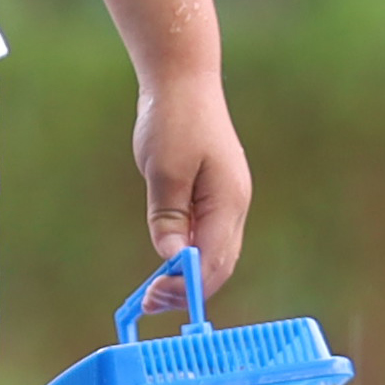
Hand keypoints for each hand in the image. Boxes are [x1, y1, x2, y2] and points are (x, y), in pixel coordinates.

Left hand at [128, 68, 250, 312]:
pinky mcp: (215, 195)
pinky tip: (167, 263)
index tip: (154, 297)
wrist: (183, 81)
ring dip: (189, 276)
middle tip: (150, 303)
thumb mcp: (164, 170)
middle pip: (219, 264)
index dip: (186, 286)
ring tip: (154, 292)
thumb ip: (168, 216)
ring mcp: (227, 201)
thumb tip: (171, 258)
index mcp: (228, 201)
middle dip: (188, 289)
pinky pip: (207, 236)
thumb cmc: (174, 120)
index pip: (213, 261)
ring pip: (215, 253)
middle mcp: (234, 206)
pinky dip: (189, 256)